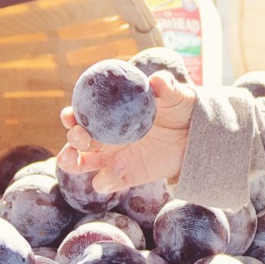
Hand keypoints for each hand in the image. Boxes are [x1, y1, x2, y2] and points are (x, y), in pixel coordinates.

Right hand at [59, 73, 194, 193]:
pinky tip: (122, 164)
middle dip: (70, 140)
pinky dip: (107, 177)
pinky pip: (105, 183)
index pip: (79, 117)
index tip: (70, 114)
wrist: (195, 135)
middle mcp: (104, 139)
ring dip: (73, 163)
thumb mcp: (175, 95)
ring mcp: (112, 159)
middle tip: (80, 135)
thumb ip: (166, 86)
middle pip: (74, 143)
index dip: (69, 117)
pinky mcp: (125, 177)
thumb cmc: (179, 109)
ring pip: (80, 165)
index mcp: (107, 117)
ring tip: (82, 158)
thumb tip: (157, 80)